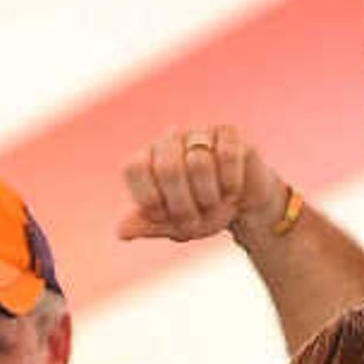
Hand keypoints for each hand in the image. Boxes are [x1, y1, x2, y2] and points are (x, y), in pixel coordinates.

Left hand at [118, 124, 282, 243]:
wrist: (242, 205)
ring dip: (209, 197)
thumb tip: (121, 231)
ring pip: (198, 163)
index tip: (162, 216)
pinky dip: (230, 183)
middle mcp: (170, 139)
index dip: (150, 199)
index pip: (134, 168)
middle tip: (194, 220)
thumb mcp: (172, 226)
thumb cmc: (202, 212)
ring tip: (215, 203)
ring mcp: (199, 132)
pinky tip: (232, 189)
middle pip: (168, 168)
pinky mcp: (229, 132)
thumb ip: (147, 226)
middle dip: (183, 206)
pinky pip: (228, 155)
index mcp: (148, 158)